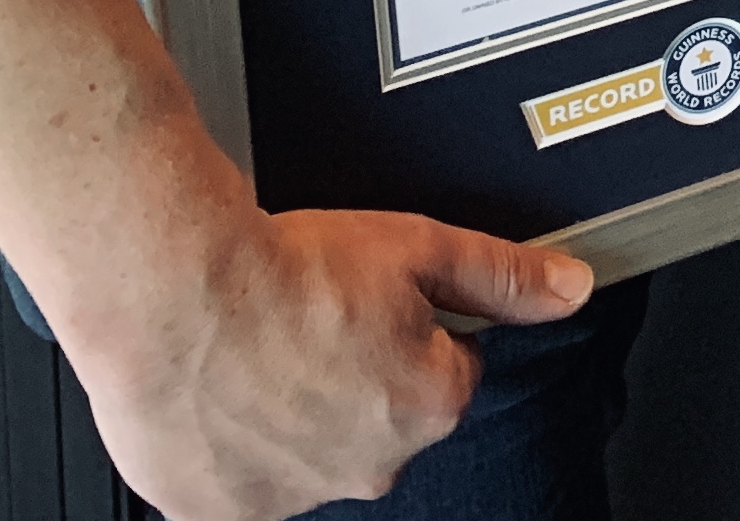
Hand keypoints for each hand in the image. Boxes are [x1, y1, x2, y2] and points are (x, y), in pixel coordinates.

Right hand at [78, 205, 592, 520]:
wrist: (169, 292)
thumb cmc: (283, 270)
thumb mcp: (420, 246)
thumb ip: (503, 275)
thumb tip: (570, 288)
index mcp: (428, 405)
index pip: (447, 370)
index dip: (414, 328)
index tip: (372, 303)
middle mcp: (369, 466)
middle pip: (380, 419)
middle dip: (356, 377)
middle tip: (310, 322)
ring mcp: (292, 496)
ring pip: (309, 452)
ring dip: (294, 414)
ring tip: (258, 352)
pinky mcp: (218, 512)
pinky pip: (240, 484)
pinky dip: (231, 448)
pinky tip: (217, 396)